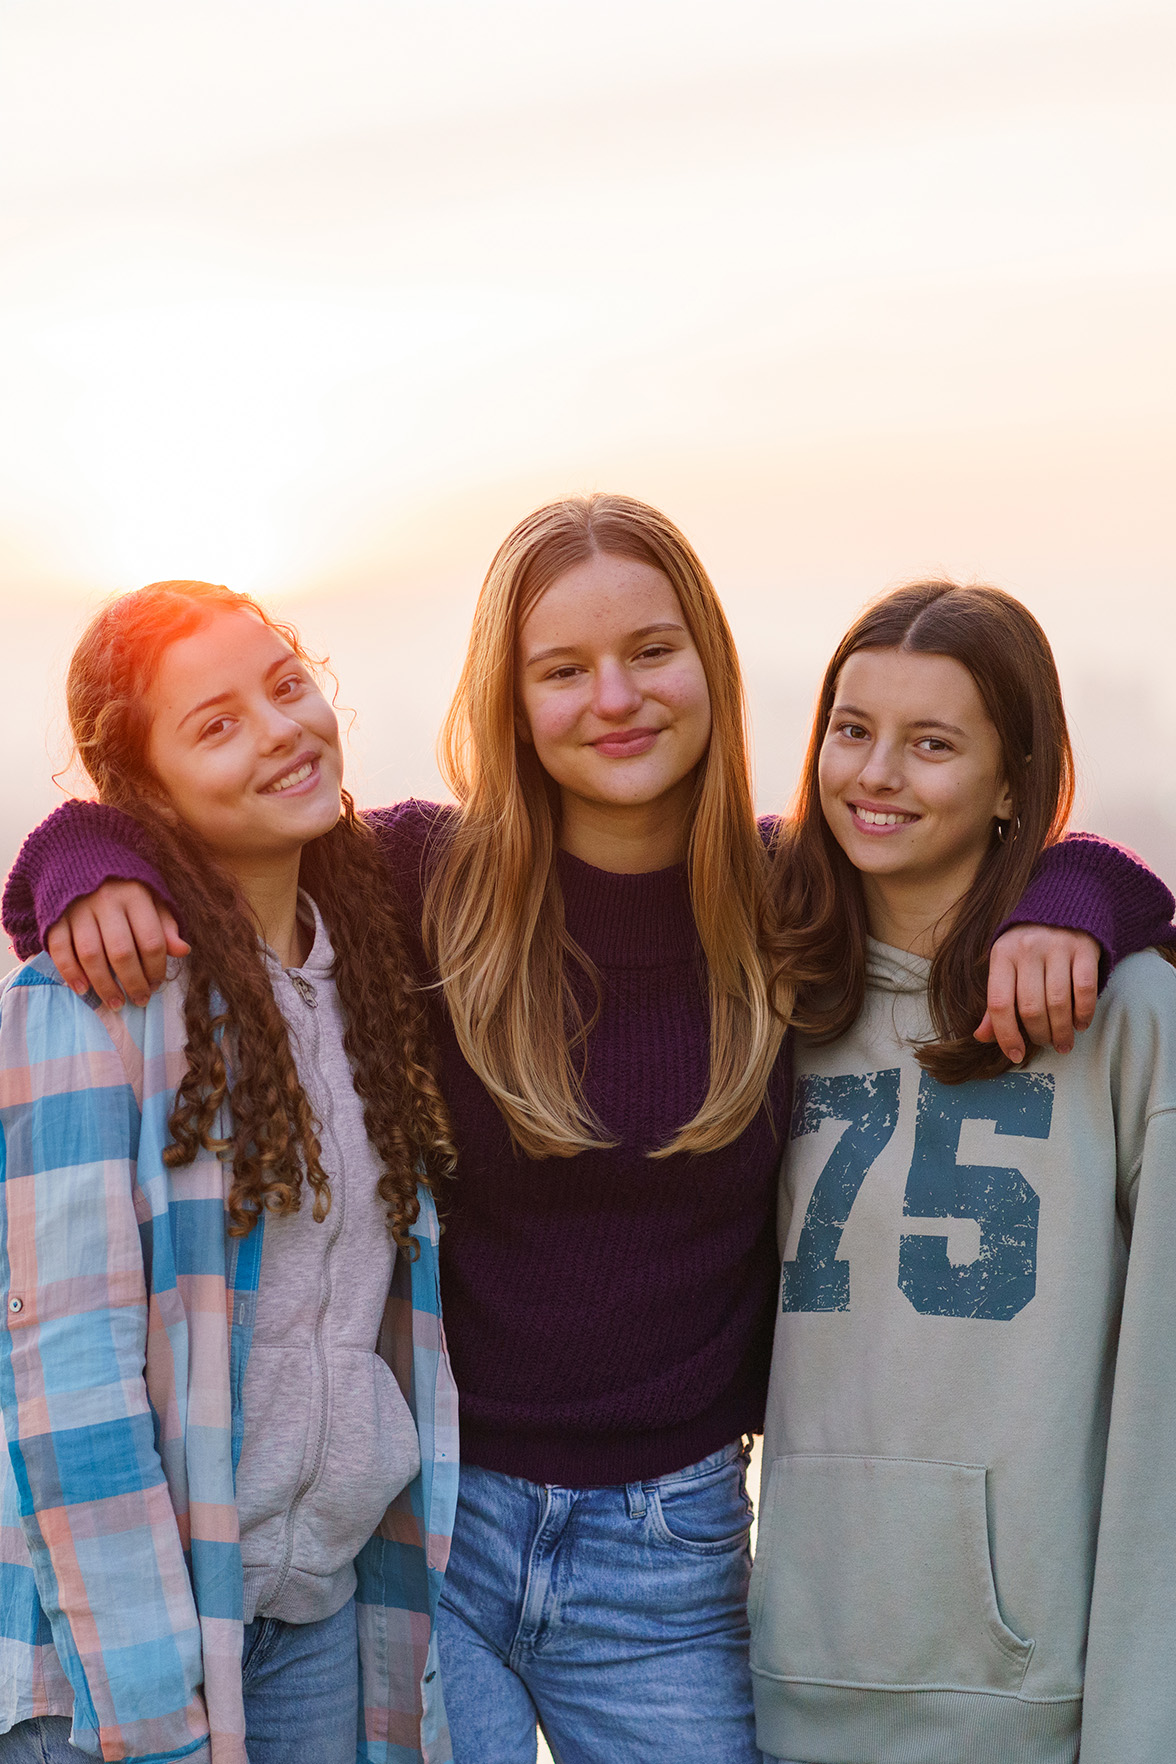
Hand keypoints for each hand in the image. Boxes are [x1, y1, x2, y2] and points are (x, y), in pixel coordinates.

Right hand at [46, 881, 188, 1009]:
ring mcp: (78, 908)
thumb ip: (165, 925)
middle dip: (133, 982)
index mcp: (135, 895)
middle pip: (122, 952)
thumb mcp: (151, 899)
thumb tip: (183, 951)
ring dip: (104, 985)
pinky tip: (83, 990)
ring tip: (115, 1003)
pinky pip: (60, 950)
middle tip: (139, 1001)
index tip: (156, 986)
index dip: (156, 969)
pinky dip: (71, 973)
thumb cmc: (122, 888)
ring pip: (91, 954)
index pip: (151, 940)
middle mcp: (106, 900)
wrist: (78, 860)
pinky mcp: (55, 916)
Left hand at [975, 926, 1099, 1061]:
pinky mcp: (1084, 948)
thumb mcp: (1006, 966)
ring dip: (1062, 1031)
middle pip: (1030, 1007)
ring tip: (1063, 1043)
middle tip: (1046, 1045)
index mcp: (1001, 954)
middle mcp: (1027, 949)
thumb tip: (981, 1036)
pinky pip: (1084, 990)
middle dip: (1039, 1035)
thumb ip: (996, 1002)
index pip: (999, 1003)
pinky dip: (1083, 1013)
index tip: (1015, 1054)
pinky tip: (1080, 1025)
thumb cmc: (1029, 946)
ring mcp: (1057, 946)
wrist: (1063, 906)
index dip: (1006, 1035)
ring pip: (1058, 1002)